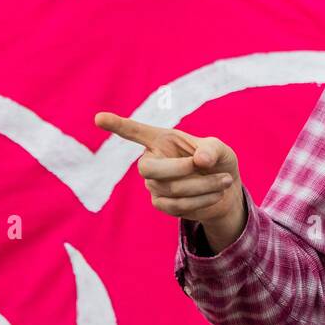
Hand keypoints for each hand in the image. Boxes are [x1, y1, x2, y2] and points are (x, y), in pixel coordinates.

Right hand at [94, 111, 246, 248]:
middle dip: (178, 169)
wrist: (226, 191)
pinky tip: (215, 194)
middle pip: (147, 169)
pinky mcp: (161, 203)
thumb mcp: (221, 150)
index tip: (98, 118)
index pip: (135, 132)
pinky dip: (202, 200)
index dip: (117, 125)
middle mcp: (152, 160)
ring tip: (225, 180)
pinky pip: (177, 206)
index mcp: (162, 140)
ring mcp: (153, 184)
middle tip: (202, 165)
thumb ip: (212, 149)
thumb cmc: (219, 163)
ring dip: (202, 186)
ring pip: (170, 189)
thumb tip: (199, 160)